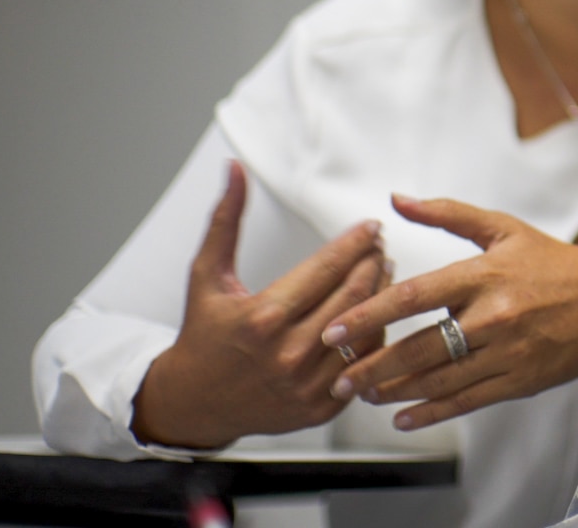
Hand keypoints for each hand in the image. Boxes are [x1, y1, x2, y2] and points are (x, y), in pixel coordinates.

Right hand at [131, 162, 390, 449]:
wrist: (193, 403)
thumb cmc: (202, 336)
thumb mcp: (207, 275)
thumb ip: (225, 220)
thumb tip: (235, 171)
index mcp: (263, 318)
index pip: (326, 269)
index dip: (355, 243)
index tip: (371, 226)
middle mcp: (288, 353)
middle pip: (353, 295)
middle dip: (373, 263)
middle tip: (380, 244)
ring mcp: (307, 384)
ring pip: (365, 329)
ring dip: (381, 295)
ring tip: (384, 270)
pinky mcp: (320, 406)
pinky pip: (364, 364)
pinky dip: (375, 334)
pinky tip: (375, 311)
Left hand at [320, 195, 577, 430]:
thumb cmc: (552, 262)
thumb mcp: (502, 228)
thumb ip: (446, 213)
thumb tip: (396, 199)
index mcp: (483, 275)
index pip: (414, 297)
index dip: (369, 315)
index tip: (334, 330)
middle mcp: (494, 316)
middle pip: (419, 347)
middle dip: (372, 365)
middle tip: (338, 377)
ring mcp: (508, 352)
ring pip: (440, 379)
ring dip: (394, 391)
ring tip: (362, 395)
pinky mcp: (521, 380)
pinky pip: (468, 400)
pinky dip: (431, 411)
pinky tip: (403, 416)